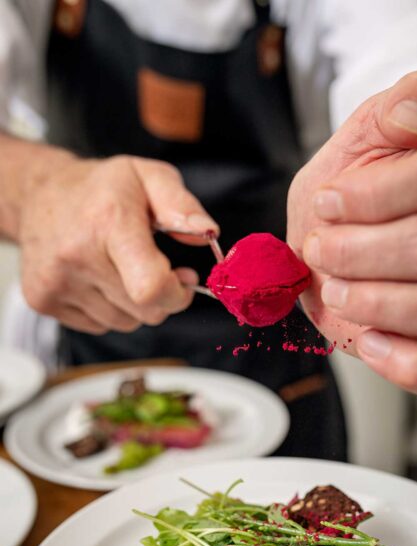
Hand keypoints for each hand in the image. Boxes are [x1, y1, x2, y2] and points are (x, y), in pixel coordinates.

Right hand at [19, 155, 218, 332]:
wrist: (37, 195)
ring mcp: (55, 281)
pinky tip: (98, 279)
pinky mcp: (42, 300)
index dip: (177, 294)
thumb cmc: (101, 188)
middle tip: (154, 268)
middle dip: (162, 297)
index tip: (182, 279)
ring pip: (125, 323)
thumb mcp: (148, 176)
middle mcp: (76, 254)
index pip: (151, 287)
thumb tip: (207, 232)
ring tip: (120, 269)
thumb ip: (182, 205)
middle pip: (145, 311)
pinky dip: (107, 309)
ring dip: (133, 304)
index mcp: (108, 222)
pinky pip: (99, 326)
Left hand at [287, 72, 416, 394]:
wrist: (331, 238)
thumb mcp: (353, 145)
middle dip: (364, 251)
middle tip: (319, 249)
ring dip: (381, 302)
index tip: (327, 202)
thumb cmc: (344, 195)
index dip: (378, 193)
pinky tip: (367, 339)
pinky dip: (410, 364)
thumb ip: (386, 115)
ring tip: (335, 290)